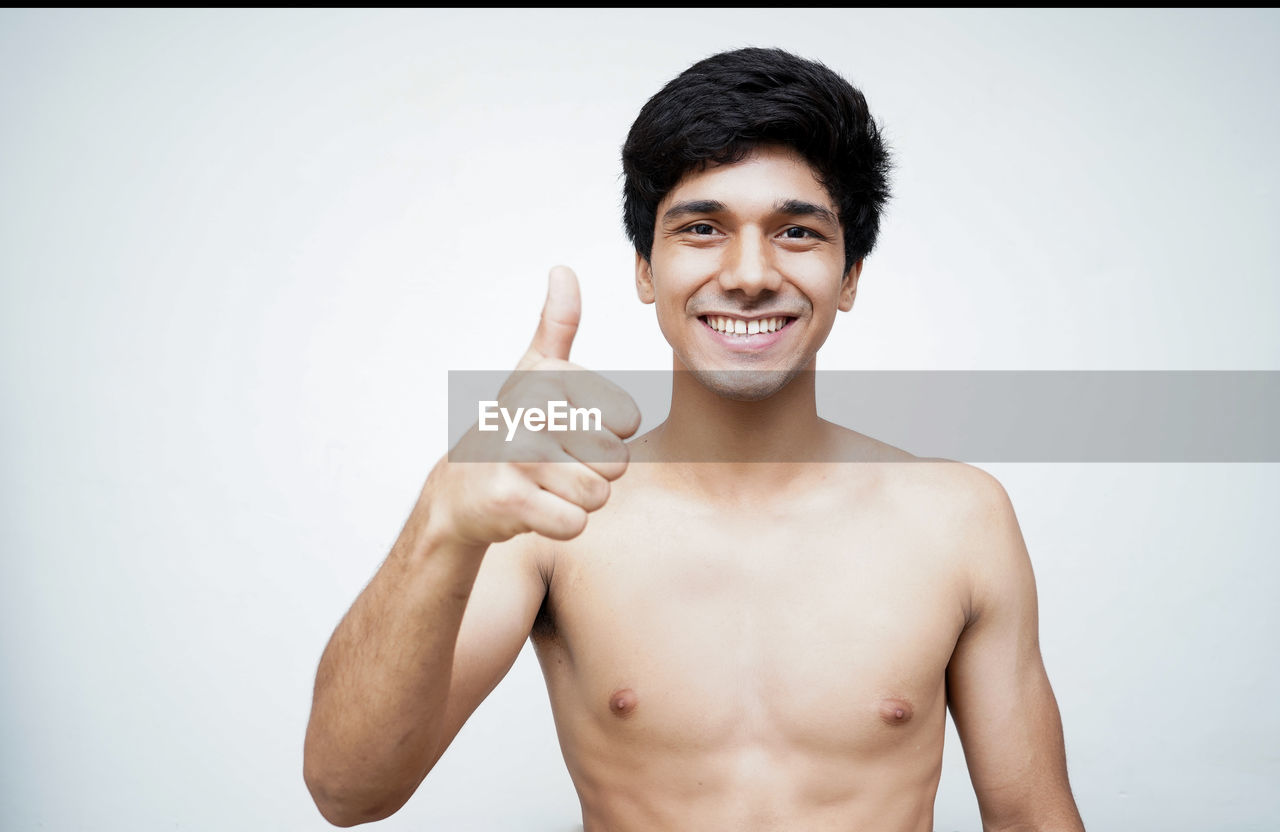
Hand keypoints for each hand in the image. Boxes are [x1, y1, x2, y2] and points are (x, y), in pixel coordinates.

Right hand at [429, 266, 641, 545]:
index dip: (606, 435)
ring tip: (543, 484)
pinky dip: (560, 524)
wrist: (459, 490)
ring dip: (576, 500)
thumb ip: (556, 325)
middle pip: (616, 461)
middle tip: (553, 465)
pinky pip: (574, 523)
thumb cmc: (510, 429)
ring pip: (598, 494)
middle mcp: (531, 410)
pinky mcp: (509, 500)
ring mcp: (517, 454)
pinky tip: (532, 508)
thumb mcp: (534, 373)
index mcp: (549, 379)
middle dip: (591, 472)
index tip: (566, 431)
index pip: (627, 421)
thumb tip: (562, 270)